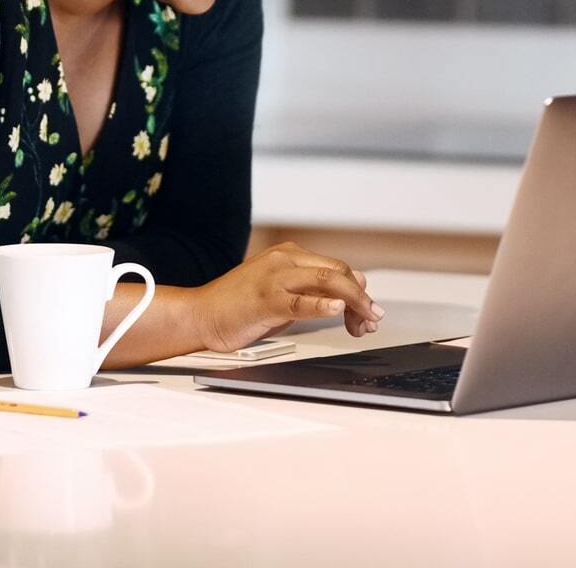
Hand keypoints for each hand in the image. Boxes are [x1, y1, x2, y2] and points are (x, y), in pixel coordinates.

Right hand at [188, 241, 383, 352]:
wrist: (201, 315)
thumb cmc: (239, 307)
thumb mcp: (282, 295)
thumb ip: (311, 292)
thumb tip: (348, 296)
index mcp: (289, 255)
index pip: (337, 268)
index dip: (358, 291)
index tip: (367, 314)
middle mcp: (284, 261)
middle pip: (338, 272)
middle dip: (362, 298)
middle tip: (374, 319)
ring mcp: (274, 278)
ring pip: (327, 281)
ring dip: (354, 302)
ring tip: (366, 319)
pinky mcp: (265, 300)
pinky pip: (299, 301)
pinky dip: (321, 305)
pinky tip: (336, 310)